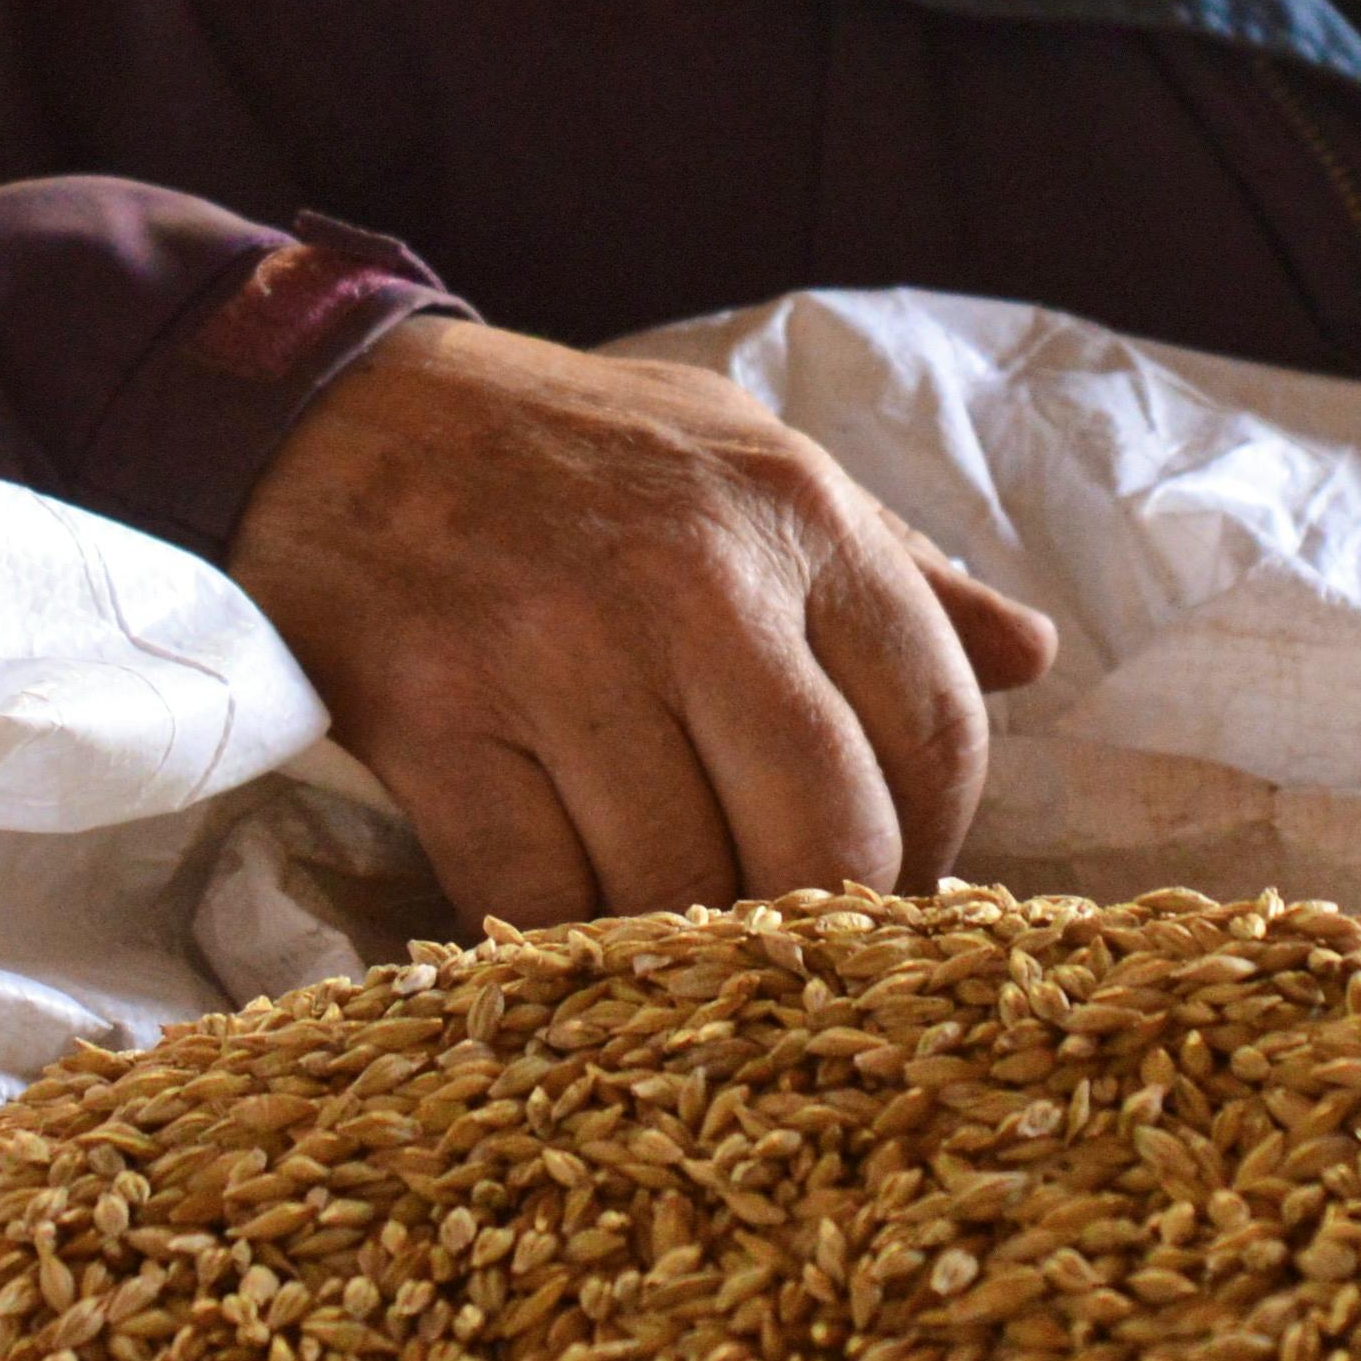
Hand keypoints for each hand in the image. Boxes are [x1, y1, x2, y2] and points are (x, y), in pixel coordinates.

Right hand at [226, 318, 1061, 930]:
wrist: (329, 412)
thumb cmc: (566, 449)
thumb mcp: (745, 458)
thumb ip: (891, 566)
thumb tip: (1031, 655)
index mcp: (797, 515)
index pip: (937, 731)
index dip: (934, 844)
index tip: (892, 886)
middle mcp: (695, 583)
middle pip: (826, 840)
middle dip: (818, 927)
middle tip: (784, 948)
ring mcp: (558, 653)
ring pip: (680, 886)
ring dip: (680, 940)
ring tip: (666, 923)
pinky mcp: (438, 718)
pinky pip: (541, 898)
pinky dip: (560, 935)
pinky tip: (562, 908)